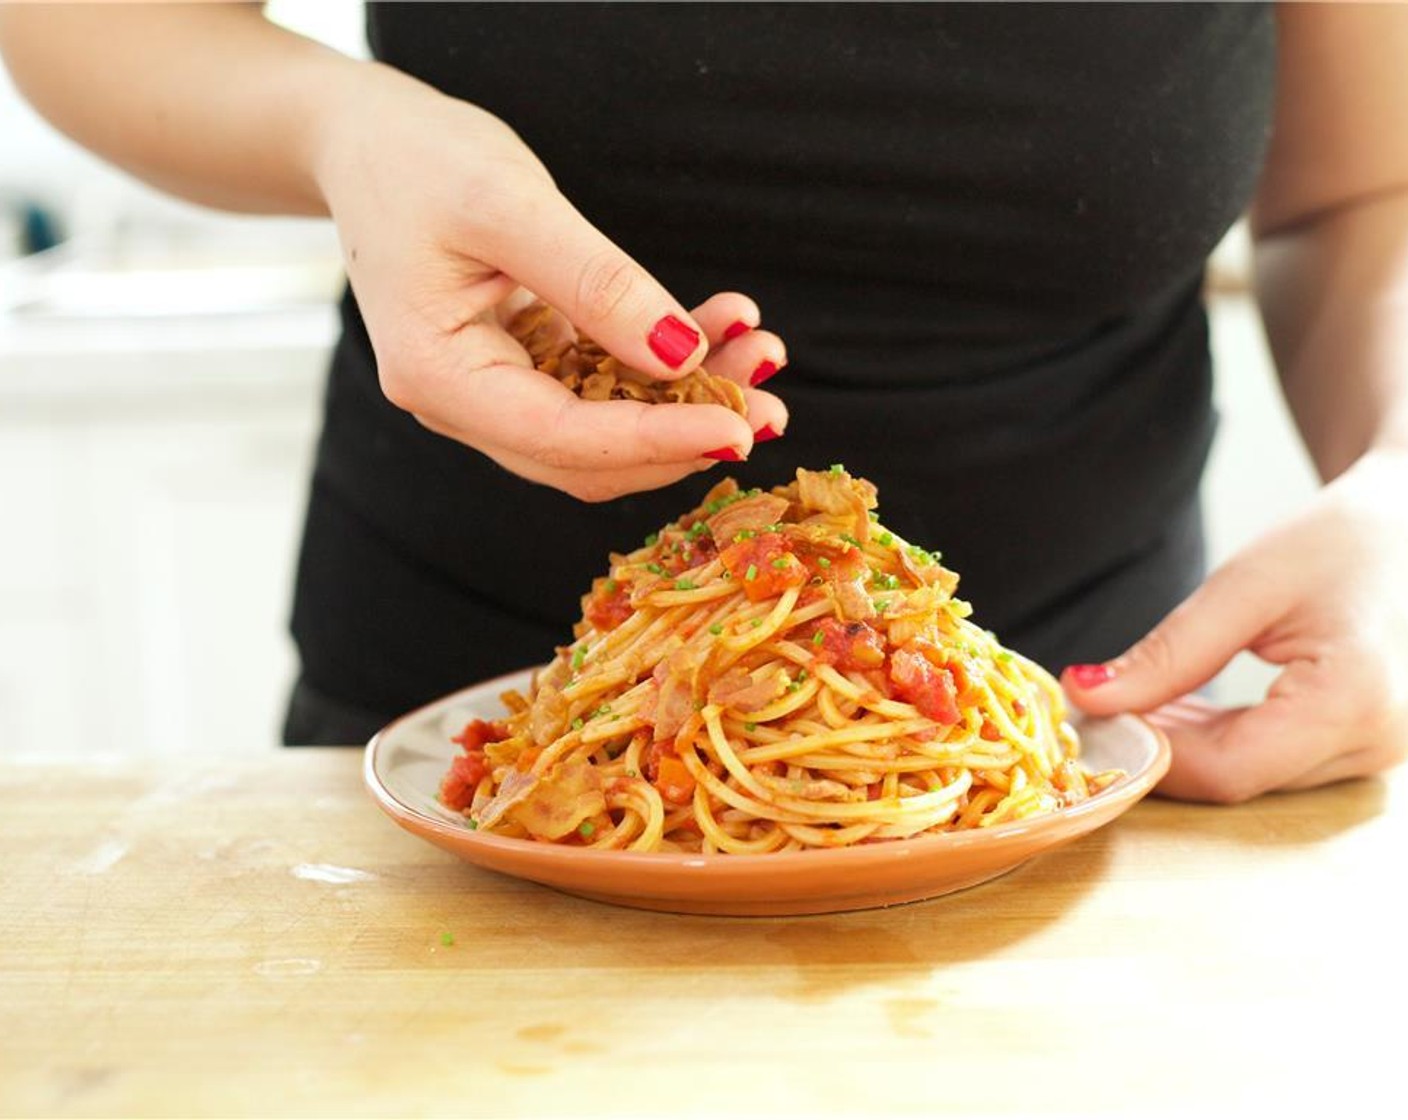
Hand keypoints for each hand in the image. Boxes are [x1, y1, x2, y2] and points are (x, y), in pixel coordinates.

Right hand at [312, 65, 786, 500]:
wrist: (368, 143)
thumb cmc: (417, 161)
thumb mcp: (508, 205)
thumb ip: (596, 283)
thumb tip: (681, 354)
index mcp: (439, 377)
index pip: (562, 439)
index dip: (657, 441)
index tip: (740, 427)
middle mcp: (462, 404)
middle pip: (589, 456)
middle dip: (686, 435)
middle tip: (772, 407)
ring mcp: (491, 392)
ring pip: (604, 429)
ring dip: (687, 403)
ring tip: (763, 357)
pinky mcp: (522, 368)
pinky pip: (602, 388)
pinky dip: (662, 368)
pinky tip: (719, 331)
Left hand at [1061, 449, 1407, 801]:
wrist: (1406, 529)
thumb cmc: (1337, 543)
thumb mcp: (1243, 588)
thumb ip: (1166, 653)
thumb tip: (1085, 694)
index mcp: (1351, 702)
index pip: (1226, 768)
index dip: (1148, 753)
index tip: (1089, 716)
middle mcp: (1373, 744)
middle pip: (1235, 777)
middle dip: (1157, 747)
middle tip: (1096, 704)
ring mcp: (1372, 752)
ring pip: (1247, 775)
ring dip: (1181, 744)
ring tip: (1130, 696)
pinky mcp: (1357, 747)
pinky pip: (1268, 760)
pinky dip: (1213, 738)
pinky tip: (1172, 706)